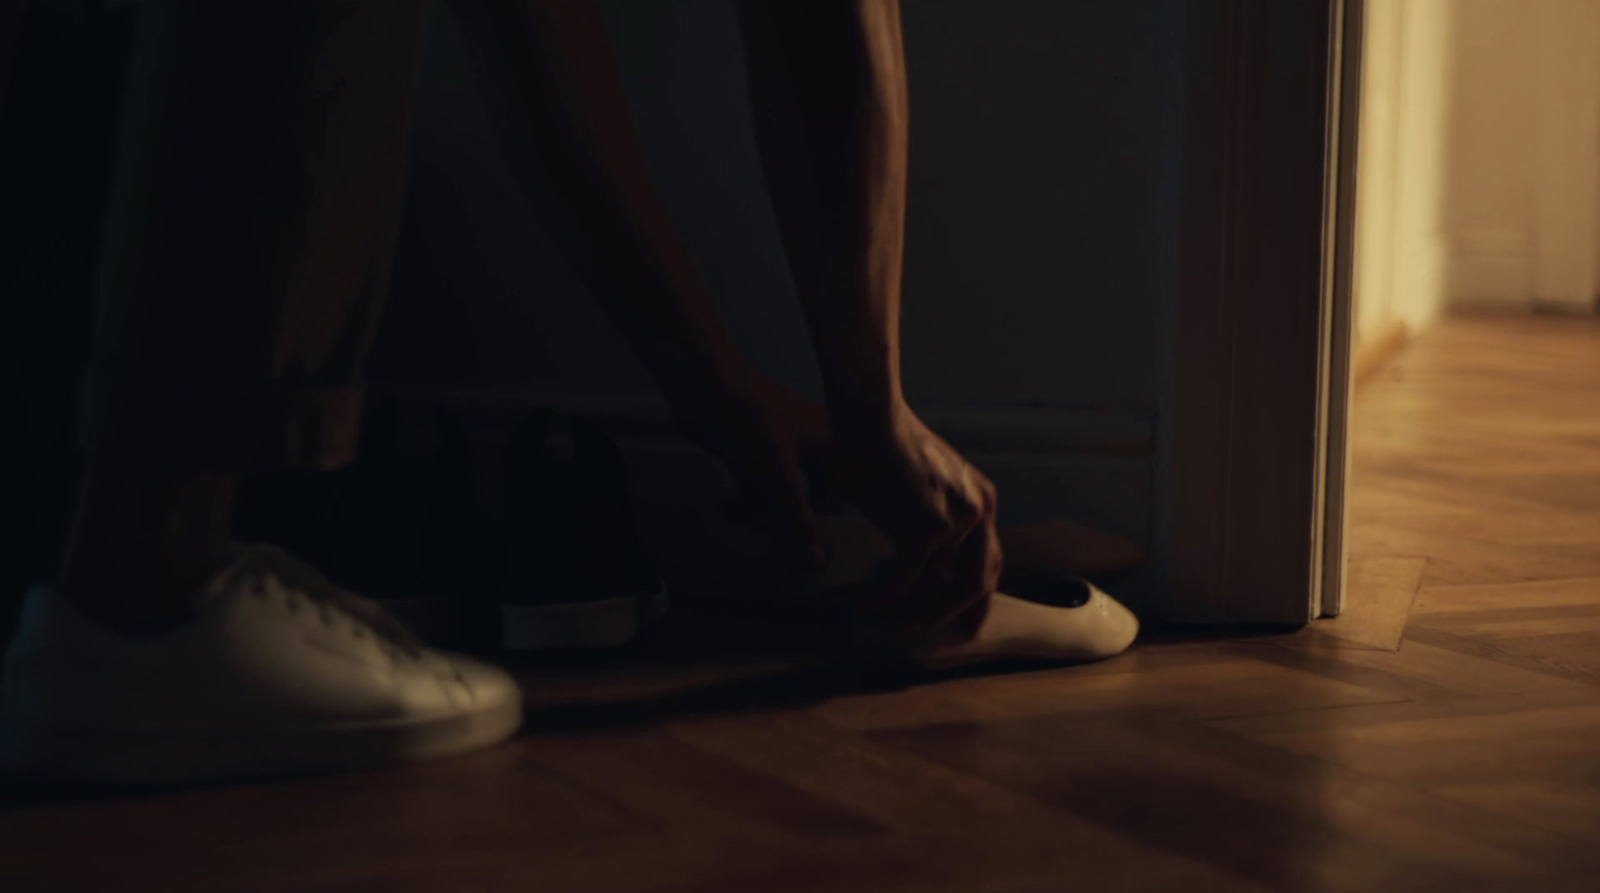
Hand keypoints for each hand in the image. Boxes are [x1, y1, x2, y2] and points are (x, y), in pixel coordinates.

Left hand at [677, 371, 838, 570]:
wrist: (702, 384)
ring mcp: (784, 452)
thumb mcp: (778, 477)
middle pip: (813, 501)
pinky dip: (746, 500)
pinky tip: (727, 504)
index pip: (846, 498)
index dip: (827, 523)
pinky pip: (760, 489)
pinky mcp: (756, 455)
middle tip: (771, 536)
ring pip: (783, 498)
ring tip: (742, 516)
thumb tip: (816, 563)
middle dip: (789, 521)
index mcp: (835, 446)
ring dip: (763, 513)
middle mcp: (815, 449)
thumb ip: (797, 522)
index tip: (807, 545)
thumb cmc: (748, 421)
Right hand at [834, 400, 1000, 648]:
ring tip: (891, 620)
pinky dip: (886, 596)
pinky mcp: (926, 529)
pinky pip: (907, 578)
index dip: (981, 593)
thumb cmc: (885, 440)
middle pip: (979, 579)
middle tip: (951, 638)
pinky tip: (867, 604)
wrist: (872, 418)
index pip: (990, 558)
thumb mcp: (926, 477)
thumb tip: (920, 544)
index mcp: (981, 498)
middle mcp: (978, 512)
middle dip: (964, 613)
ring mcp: (955, 522)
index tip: (970, 619)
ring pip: (938, 583)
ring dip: (914, 607)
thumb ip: (935, 509)